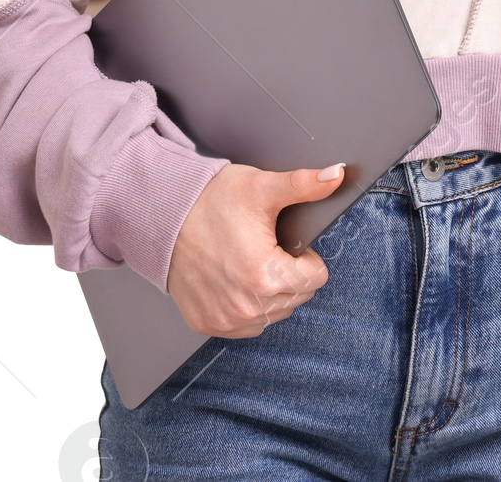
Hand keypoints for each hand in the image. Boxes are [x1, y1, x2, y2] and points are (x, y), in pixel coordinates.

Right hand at [166, 161, 343, 337]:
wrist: (164, 215)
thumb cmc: (210, 202)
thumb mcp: (261, 188)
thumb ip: (303, 185)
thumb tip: (335, 175)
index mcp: (265, 276)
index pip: (315, 278)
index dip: (304, 256)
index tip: (284, 242)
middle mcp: (247, 307)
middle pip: (297, 297)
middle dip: (289, 273)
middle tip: (264, 247)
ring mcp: (226, 320)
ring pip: (274, 313)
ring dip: (270, 293)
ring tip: (248, 260)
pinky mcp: (208, 324)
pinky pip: (245, 324)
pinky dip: (246, 305)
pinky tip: (233, 279)